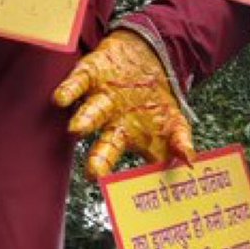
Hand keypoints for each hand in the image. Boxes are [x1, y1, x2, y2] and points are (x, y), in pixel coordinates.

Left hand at [52, 29, 193, 179]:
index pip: (132, 163)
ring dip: (85, 120)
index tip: (121, 195)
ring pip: (92, 111)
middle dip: (100, 158)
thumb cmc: (153, 98)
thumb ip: (180, 141)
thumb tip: (190, 160)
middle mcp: (113, 122)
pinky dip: (69, 90)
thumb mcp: (174, 120)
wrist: (144, 54)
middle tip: (93, 174)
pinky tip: (59, 98)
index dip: (125, 179)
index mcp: (131, 138)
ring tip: (76, 130)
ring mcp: (101, 98)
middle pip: (107, 143)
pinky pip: (77, 82)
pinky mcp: (89, 74)